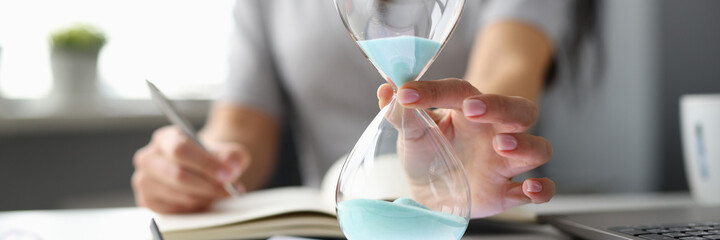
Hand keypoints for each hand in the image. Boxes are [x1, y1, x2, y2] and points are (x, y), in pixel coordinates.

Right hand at [131, 126, 249, 212]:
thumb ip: (231, 156)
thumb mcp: (225, 152)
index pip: (180, 150)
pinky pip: (175, 210)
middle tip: (230, 189)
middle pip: (178, 175)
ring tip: (220, 193)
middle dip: (208, 185)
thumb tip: (230, 168)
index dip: (205, 164)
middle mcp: (148, 158)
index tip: (227, 174)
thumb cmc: (209, 159)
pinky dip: (195, 207)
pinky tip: (204, 199)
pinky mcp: (147, 201)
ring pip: (179, 195)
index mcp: (164, 138)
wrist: (198, 171)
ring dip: (205, 197)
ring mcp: (144, 181)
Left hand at [377, 79, 553, 217]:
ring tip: (502, 146)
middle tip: (474, 109)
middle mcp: (493, 132)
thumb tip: (386, 90)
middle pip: (517, 110)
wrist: (432, 193)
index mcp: (467, 111)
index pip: (458, 92)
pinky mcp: (509, 192)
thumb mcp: (410, 133)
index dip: (434, 90)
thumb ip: (400, 113)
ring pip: (537, 147)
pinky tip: (532, 188)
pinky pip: (539, 189)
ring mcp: (504, 163)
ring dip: (525, 144)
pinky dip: (542, 189)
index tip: (406, 93)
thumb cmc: (428, 153)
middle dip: (501, 107)